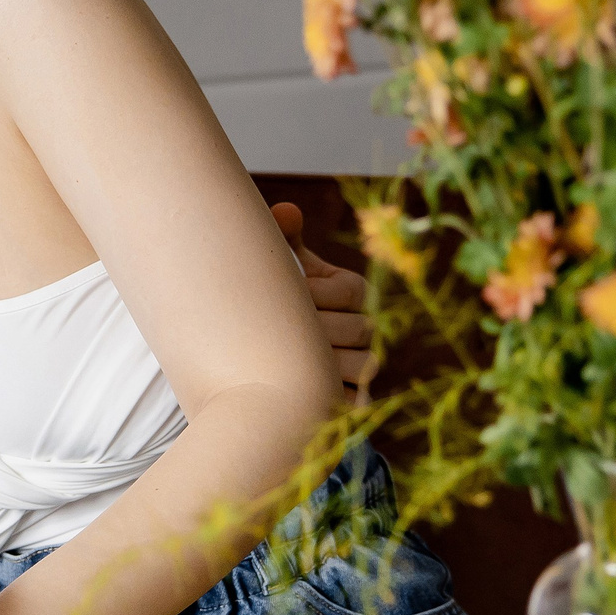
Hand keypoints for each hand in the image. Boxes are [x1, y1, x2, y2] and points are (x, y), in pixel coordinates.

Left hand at [273, 201, 374, 400]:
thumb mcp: (275, 275)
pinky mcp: (352, 403)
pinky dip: (329, 397)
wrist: (252, 367)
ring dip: (321, 363)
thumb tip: (286, 211)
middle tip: (277, 331)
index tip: (288, 294)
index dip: (318, 292)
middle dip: (315, 328)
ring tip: (282, 361)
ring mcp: (361, 367)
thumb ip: (281, 243)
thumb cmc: (267, 311)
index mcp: (349, 294)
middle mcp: (364, 330)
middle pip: (358, 328)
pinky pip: (356, 402)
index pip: (351, 290)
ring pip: (362, 364)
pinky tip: (295, 390)